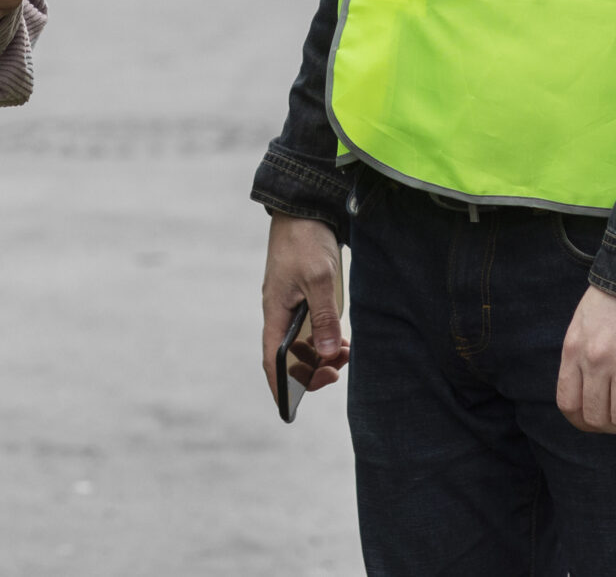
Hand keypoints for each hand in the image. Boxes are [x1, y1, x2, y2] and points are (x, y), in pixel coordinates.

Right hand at [261, 216, 348, 399]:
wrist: (303, 206)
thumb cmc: (306, 239)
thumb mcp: (318, 277)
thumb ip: (324, 316)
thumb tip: (328, 352)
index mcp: (275, 310)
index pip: (270, 359)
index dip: (279, 386)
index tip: (289, 408)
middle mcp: (279, 312)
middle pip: (288, 357)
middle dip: (310, 372)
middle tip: (335, 373)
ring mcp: (291, 304)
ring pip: (302, 344)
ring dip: (321, 356)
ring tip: (345, 356)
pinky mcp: (304, 296)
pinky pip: (312, 328)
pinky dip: (327, 339)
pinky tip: (344, 341)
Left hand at [556, 284, 615, 432]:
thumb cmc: (614, 296)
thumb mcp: (583, 323)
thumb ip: (581, 355)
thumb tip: (588, 391)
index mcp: (574, 350)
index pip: (568, 404)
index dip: (583, 423)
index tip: (598, 422)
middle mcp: (595, 359)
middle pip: (597, 418)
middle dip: (612, 426)